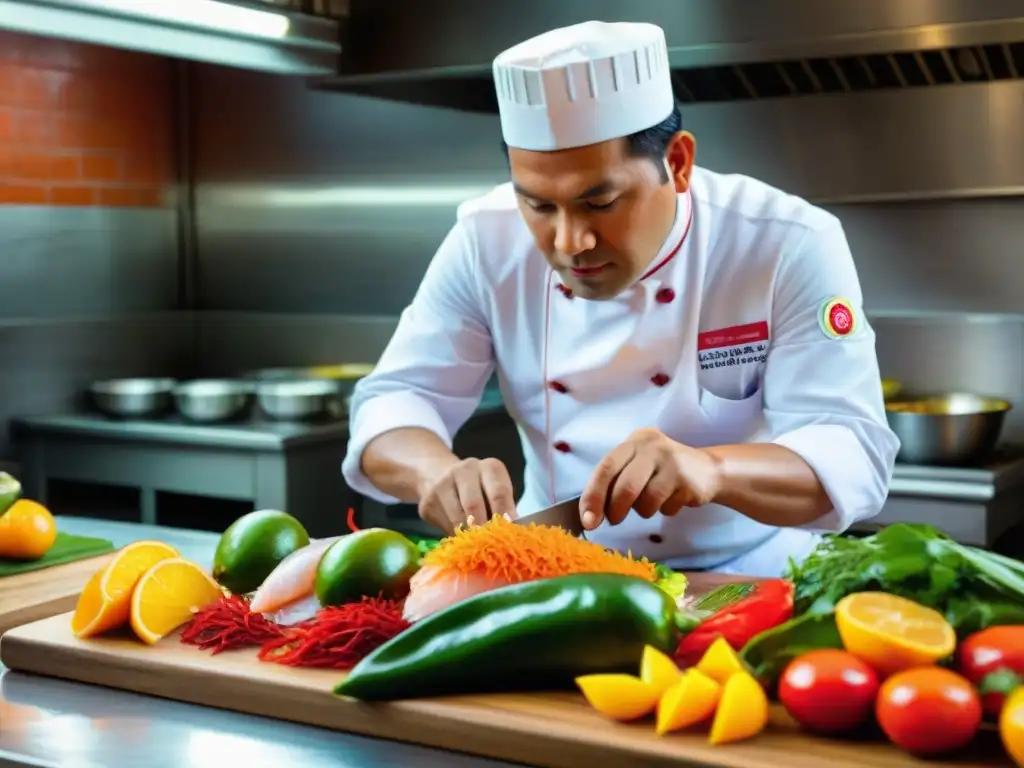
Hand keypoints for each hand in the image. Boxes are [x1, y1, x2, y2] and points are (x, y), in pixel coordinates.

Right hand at [417, 457, 516, 534]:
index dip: (504, 515)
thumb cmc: (479, 490)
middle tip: (488, 544)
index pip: (499, 492)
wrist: (438, 475)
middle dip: (482, 528)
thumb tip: (512, 533)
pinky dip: (454, 535)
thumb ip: (503, 509)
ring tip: (476, 545)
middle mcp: (465, 470)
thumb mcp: (495, 492)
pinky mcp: (427, 502)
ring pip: (457, 518)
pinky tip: (460, 536)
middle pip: (474, 504)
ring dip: (468, 536)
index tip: (507, 532)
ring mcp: (442, 484)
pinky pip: (443, 525)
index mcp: (490, 467)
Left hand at [580, 428, 721, 528]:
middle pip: (625, 487)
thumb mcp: (637, 467)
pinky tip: (672, 498)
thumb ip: (614, 483)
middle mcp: (652, 446)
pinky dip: (664, 510)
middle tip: (614, 520)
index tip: (587, 520)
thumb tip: (589, 514)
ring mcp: (672, 462)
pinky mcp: (687, 480)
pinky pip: (665, 507)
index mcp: (634, 442)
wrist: (708, 470)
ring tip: (653, 501)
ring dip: (644, 510)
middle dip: (615, 510)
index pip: (606, 468)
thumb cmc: (662, 472)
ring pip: (646, 501)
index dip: (593, 496)